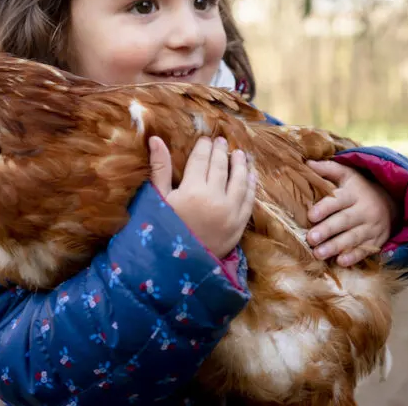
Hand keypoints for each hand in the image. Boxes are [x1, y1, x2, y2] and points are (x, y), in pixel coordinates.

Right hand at [149, 136, 256, 257]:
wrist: (177, 268)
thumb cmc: (163, 231)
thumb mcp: (159, 200)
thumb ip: (160, 168)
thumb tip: (155, 138)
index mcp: (193, 190)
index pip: (202, 160)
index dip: (204, 147)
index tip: (206, 139)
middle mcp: (215, 198)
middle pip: (221, 167)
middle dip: (221, 151)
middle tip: (221, 141)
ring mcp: (230, 212)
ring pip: (240, 180)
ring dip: (240, 164)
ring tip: (238, 154)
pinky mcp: (239, 225)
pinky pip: (249, 199)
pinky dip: (251, 184)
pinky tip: (251, 175)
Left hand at [306, 160, 395, 266]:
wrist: (393, 202)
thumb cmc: (361, 189)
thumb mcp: (348, 175)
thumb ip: (328, 169)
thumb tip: (306, 163)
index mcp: (354, 193)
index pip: (338, 200)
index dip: (325, 208)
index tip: (311, 216)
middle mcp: (364, 210)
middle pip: (344, 221)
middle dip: (327, 230)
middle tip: (310, 239)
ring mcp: (371, 227)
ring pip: (353, 238)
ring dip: (335, 247)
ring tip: (318, 253)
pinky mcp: (377, 241)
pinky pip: (365, 250)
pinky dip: (353, 256)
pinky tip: (340, 262)